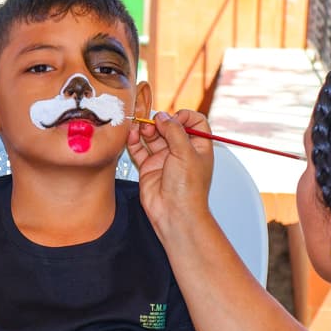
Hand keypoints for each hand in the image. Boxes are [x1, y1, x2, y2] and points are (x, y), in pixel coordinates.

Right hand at [127, 110, 213, 231]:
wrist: (174, 214)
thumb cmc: (188, 189)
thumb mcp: (186, 153)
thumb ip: (174, 131)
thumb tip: (164, 117)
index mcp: (198, 147)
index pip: (195, 122)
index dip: (185, 116)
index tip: (175, 118)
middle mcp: (181, 152)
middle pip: (170, 127)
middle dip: (161, 121)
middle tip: (154, 122)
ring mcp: (164, 159)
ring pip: (153, 136)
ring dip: (146, 129)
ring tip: (141, 128)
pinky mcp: (148, 167)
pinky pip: (139, 149)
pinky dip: (134, 140)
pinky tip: (132, 135)